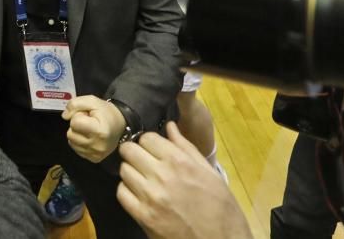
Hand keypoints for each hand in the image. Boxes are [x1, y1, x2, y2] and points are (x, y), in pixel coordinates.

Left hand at [63, 96, 125, 162]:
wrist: (120, 124)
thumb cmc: (106, 112)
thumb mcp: (92, 101)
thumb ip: (75, 104)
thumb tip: (64, 116)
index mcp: (99, 132)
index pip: (74, 123)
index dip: (79, 115)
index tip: (89, 115)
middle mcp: (97, 146)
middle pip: (70, 134)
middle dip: (76, 126)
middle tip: (88, 122)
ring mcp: (96, 154)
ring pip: (71, 142)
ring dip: (77, 134)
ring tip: (88, 129)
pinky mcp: (94, 159)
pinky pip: (76, 149)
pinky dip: (79, 142)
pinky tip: (89, 137)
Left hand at [117, 122, 250, 238]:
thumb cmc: (221, 207)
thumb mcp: (209, 172)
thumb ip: (186, 147)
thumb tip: (170, 126)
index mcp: (179, 161)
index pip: (147, 137)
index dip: (148, 141)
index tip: (152, 148)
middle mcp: (161, 175)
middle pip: (129, 150)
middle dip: (134, 152)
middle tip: (142, 160)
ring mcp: (150, 196)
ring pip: (123, 170)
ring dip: (131, 172)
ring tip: (142, 178)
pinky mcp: (143, 216)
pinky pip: (121, 193)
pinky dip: (127, 191)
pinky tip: (139, 194)